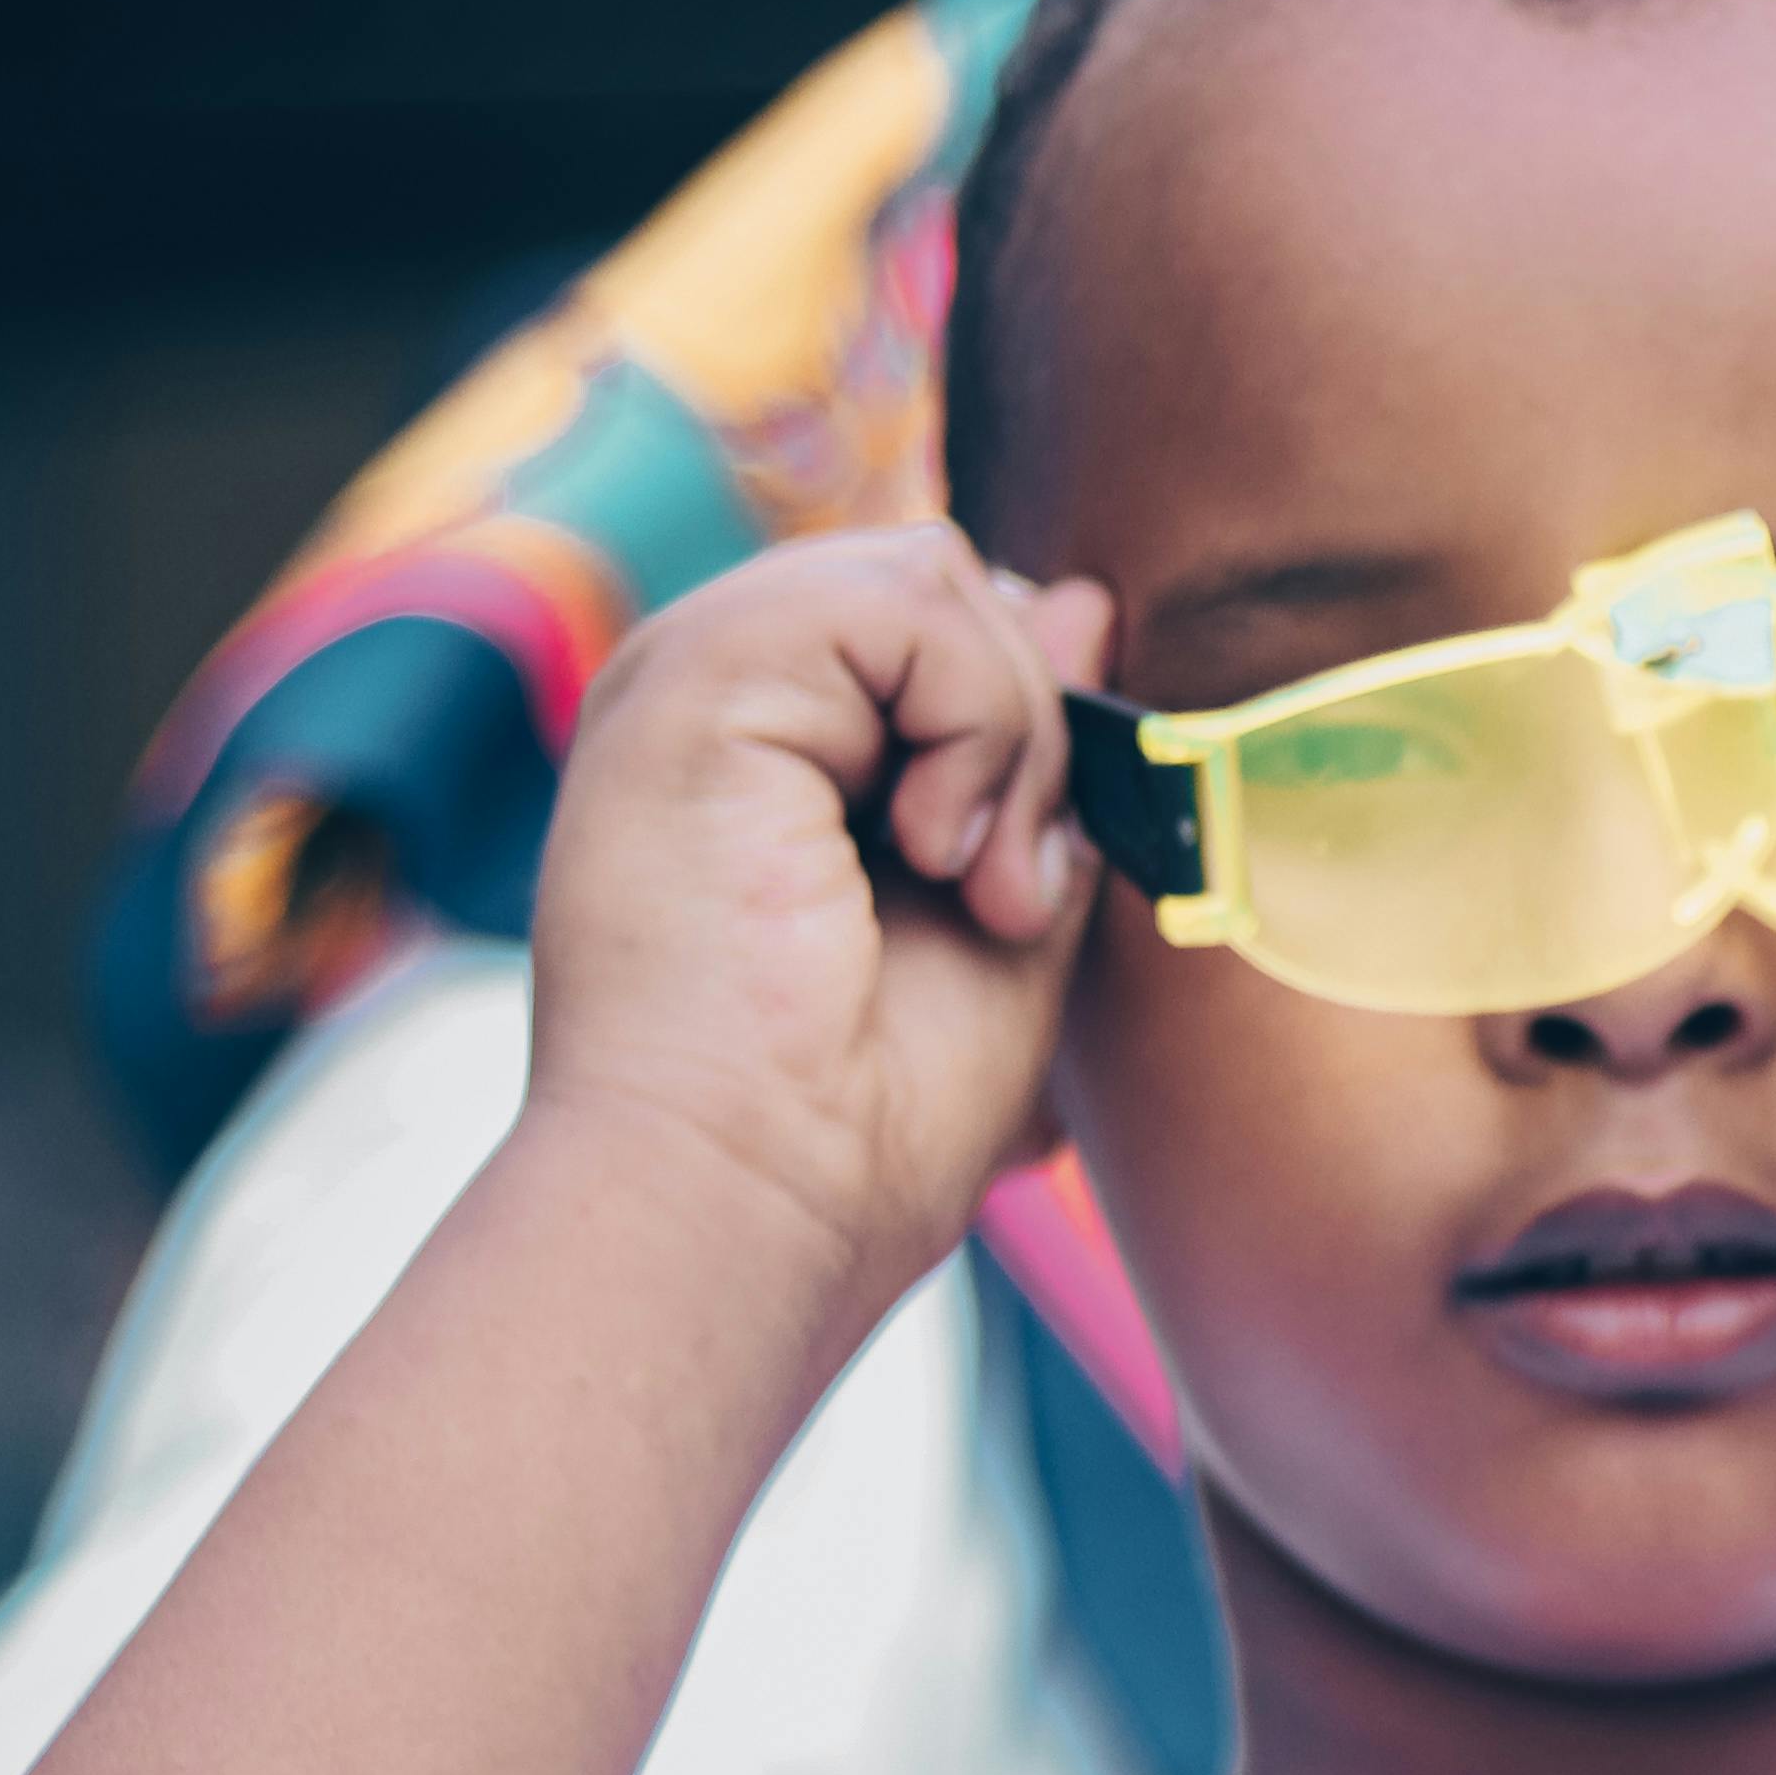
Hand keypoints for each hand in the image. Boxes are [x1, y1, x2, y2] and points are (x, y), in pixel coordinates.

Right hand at [518, 525, 1113, 1333]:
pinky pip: (908, 595)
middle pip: (942, 582)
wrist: (753, 1197)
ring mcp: (695, 674)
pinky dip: (977, 723)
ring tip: (979, 886)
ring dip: (1010, 737)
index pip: (933, 625)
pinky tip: (936, 850)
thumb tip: (1081, 600)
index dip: (1020, 717)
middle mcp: (717, 697)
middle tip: (1010, 898)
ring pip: (934, 577)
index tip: (1023, 881)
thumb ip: (1035, 761)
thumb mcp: (1006, 909)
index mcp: (767, 748)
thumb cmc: (862, 1113)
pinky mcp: (701, 674)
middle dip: (1027, 729)